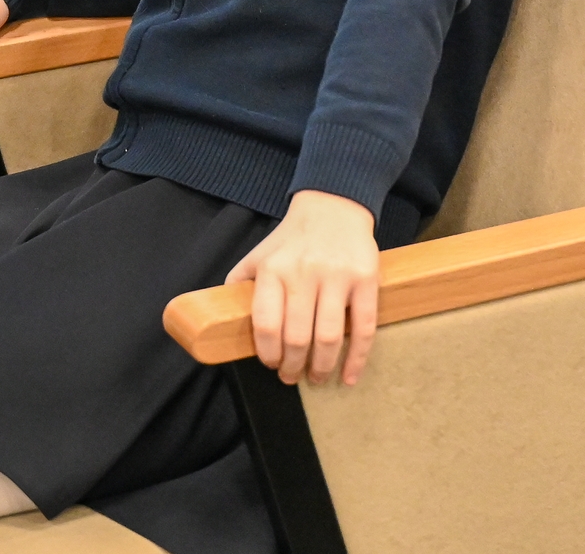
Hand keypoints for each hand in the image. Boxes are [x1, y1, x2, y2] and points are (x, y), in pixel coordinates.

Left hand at [228, 191, 381, 386]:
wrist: (333, 207)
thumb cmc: (292, 239)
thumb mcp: (259, 254)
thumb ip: (240, 283)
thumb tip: (219, 317)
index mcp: (273, 269)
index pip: (266, 324)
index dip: (267, 353)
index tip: (271, 364)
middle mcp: (303, 273)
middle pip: (297, 336)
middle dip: (293, 366)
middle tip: (292, 377)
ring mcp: (336, 277)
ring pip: (329, 336)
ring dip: (321, 367)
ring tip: (316, 377)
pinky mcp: (365, 280)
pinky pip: (364, 327)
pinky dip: (357, 359)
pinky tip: (348, 377)